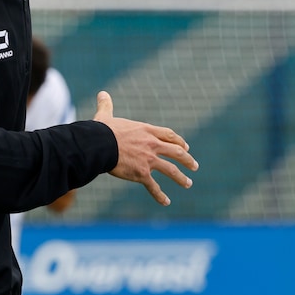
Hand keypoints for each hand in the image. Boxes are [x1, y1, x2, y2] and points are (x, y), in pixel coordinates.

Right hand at [93, 91, 198, 205]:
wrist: (100, 145)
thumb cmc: (102, 130)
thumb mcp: (106, 116)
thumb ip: (107, 105)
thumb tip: (102, 93)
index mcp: (147, 131)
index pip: (169, 135)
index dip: (178, 142)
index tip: (185, 147)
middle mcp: (152, 145)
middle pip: (176, 152)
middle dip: (187, 159)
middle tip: (194, 166)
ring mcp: (149, 160)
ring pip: (171, 170)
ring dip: (181, 178)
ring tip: (188, 183)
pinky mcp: (142, 174)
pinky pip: (154, 187)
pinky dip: (160, 195)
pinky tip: (166, 201)